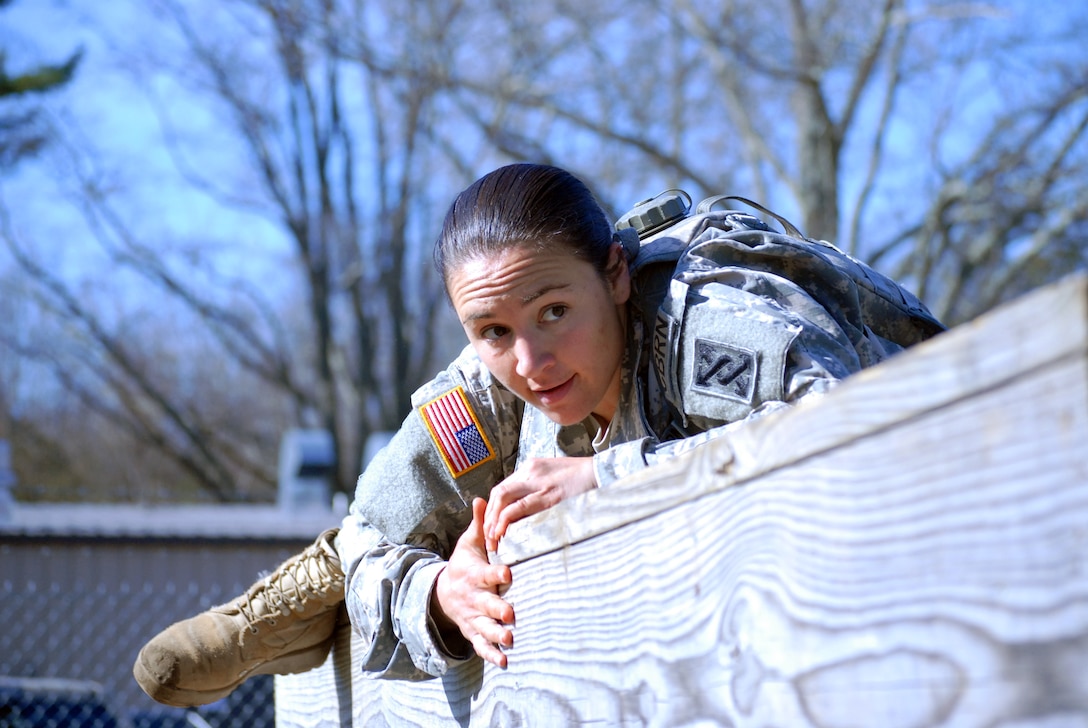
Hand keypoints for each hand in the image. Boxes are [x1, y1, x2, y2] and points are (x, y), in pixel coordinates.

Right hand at [431, 498, 513, 667]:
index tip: (507, 573)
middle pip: (485, 604)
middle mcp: (472, 597)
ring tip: (509, 639)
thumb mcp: (467, 543)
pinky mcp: (473, 631)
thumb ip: (478, 524)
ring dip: (496, 634)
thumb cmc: (463, 564)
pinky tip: (504, 662)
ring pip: (483, 627)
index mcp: (473, 574)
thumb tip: (482, 497)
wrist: (442, 592)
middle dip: (497, 609)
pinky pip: (480, 645)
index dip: (496, 573)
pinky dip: (490, 655)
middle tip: (510, 614)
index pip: (486, 573)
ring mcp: (472, 616)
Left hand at [483, 456, 596, 550]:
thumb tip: (525, 510)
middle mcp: (531, 472)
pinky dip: (506, 520)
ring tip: (492, 539)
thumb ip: (539, 488)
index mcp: (532, 467)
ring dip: (493, 520)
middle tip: (488, 536)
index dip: (494, 508)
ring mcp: (539, 483)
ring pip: (503, 498)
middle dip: (489, 516)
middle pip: (499, 493)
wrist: (602, 472)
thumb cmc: (582, 479)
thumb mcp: (555, 476)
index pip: (504, 487)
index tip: (492, 525)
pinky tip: (502, 532)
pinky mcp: (548, 496)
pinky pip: (520, 507)